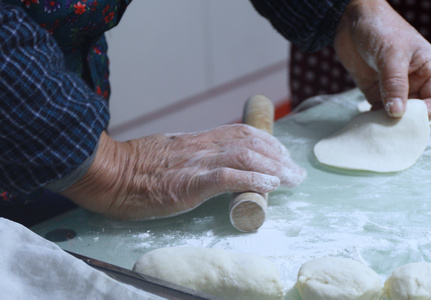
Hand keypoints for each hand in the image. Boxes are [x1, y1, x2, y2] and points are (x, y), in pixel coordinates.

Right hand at [61, 126, 305, 219]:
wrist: (107, 172)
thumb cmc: (134, 169)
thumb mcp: (169, 154)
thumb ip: (192, 156)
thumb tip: (212, 165)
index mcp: (198, 140)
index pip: (241, 132)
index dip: (267, 143)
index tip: (282, 156)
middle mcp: (203, 146)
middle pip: (250, 142)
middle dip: (278, 157)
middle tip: (295, 172)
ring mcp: (197, 162)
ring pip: (245, 155)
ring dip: (273, 168)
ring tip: (290, 179)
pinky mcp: (190, 182)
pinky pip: (228, 176)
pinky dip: (252, 179)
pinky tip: (269, 185)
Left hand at [334, 0, 430, 118]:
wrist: (350, 18)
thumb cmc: (380, 27)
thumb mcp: (391, 55)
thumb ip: (395, 85)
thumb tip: (398, 113)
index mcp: (428, 70)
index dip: (428, 112)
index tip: (410, 117)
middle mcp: (414, 82)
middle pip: (418, 111)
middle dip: (407, 121)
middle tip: (391, 127)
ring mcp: (394, 89)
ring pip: (397, 115)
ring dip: (388, 123)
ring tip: (377, 127)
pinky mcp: (376, 92)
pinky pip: (378, 112)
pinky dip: (374, 119)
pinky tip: (367, 122)